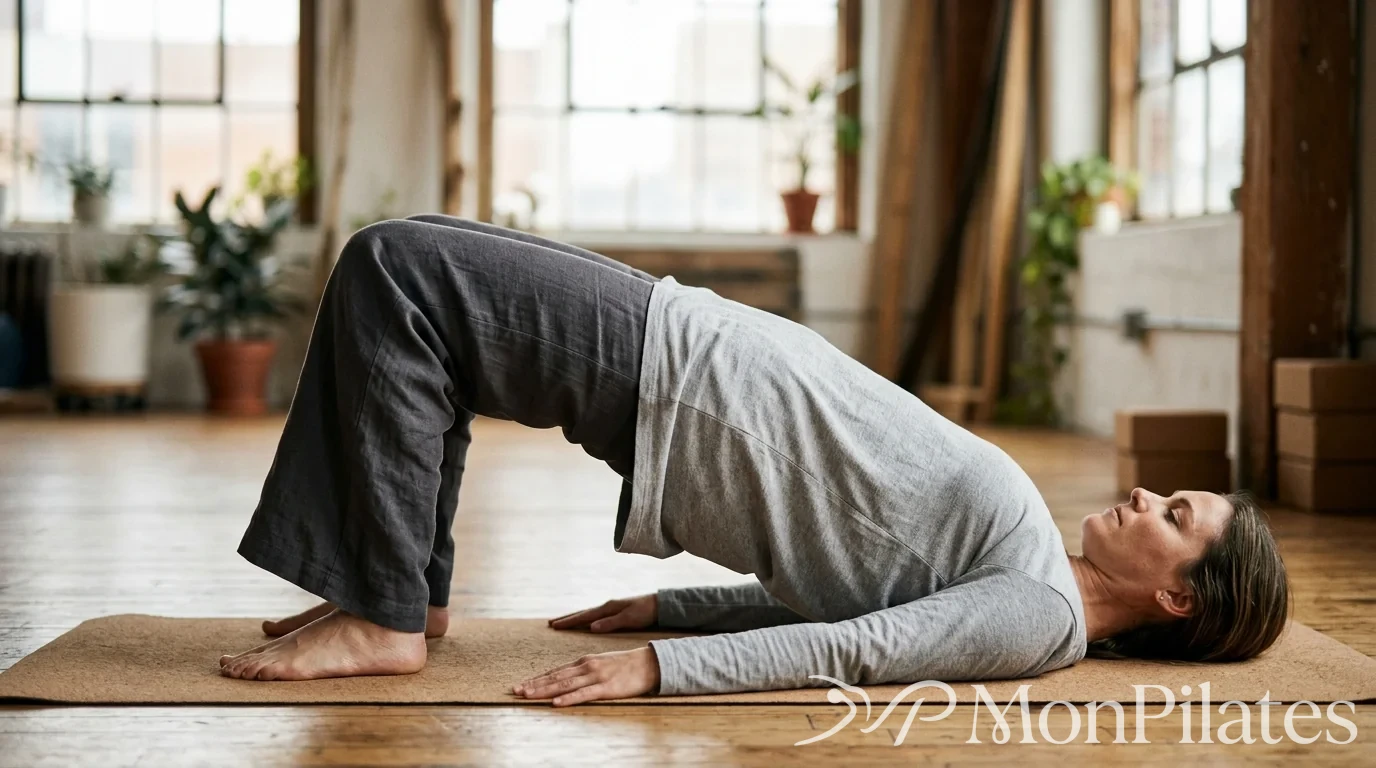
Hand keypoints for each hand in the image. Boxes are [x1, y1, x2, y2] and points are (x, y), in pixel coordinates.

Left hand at [512, 646, 660, 705]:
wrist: (649, 663)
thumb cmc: (625, 665)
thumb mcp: (600, 663)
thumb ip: (583, 670)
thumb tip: (565, 678)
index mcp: (584, 662)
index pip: (555, 672)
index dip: (537, 678)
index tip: (521, 684)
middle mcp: (586, 667)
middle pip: (555, 678)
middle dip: (534, 684)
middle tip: (515, 691)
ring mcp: (596, 677)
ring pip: (565, 685)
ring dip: (545, 691)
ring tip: (528, 695)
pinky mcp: (606, 688)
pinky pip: (584, 695)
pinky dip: (569, 699)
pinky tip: (556, 703)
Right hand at [548, 593, 657, 632]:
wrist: (660, 605)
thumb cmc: (645, 612)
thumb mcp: (629, 619)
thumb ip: (610, 623)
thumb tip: (591, 627)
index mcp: (607, 608)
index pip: (583, 616)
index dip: (568, 621)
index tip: (554, 625)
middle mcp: (606, 607)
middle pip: (582, 613)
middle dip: (566, 619)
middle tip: (551, 623)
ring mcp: (610, 609)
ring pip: (587, 615)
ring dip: (574, 618)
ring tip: (561, 622)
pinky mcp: (615, 613)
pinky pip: (594, 616)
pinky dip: (584, 619)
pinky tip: (583, 623)